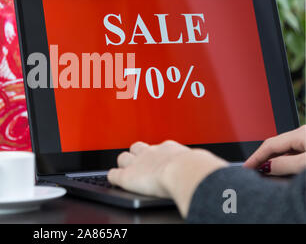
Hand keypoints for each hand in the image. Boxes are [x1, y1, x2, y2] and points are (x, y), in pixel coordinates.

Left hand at [107, 140, 227, 216]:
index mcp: (170, 148)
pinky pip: (113, 174)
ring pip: (123, 158)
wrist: (186, 171)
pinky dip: (113, 177)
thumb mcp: (201, 164)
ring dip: (124, 164)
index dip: (157, 154)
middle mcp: (152, 152)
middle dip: (136, 154)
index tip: (160, 160)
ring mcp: (137, 163)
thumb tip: (216, 174)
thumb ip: (202, 167)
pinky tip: (115, 181)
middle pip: (137, 148)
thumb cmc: (198, 169)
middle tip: (140, 164)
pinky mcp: (127, 176)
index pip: (160, 147)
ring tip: (127, 172)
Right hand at [244, 125, 305, 174]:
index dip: (255, 157)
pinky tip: (286, 172)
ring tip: (268, 175)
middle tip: (254, 172)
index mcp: (300, 134)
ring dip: (276, 163)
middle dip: (264, 159)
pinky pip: (296, 156)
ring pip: (287, 153)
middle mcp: (304, 135)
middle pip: (276, 147)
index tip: (246, 167)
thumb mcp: (305, 164)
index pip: (269, 145)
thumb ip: (284, 165)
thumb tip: (267, 167)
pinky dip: (288, 164)